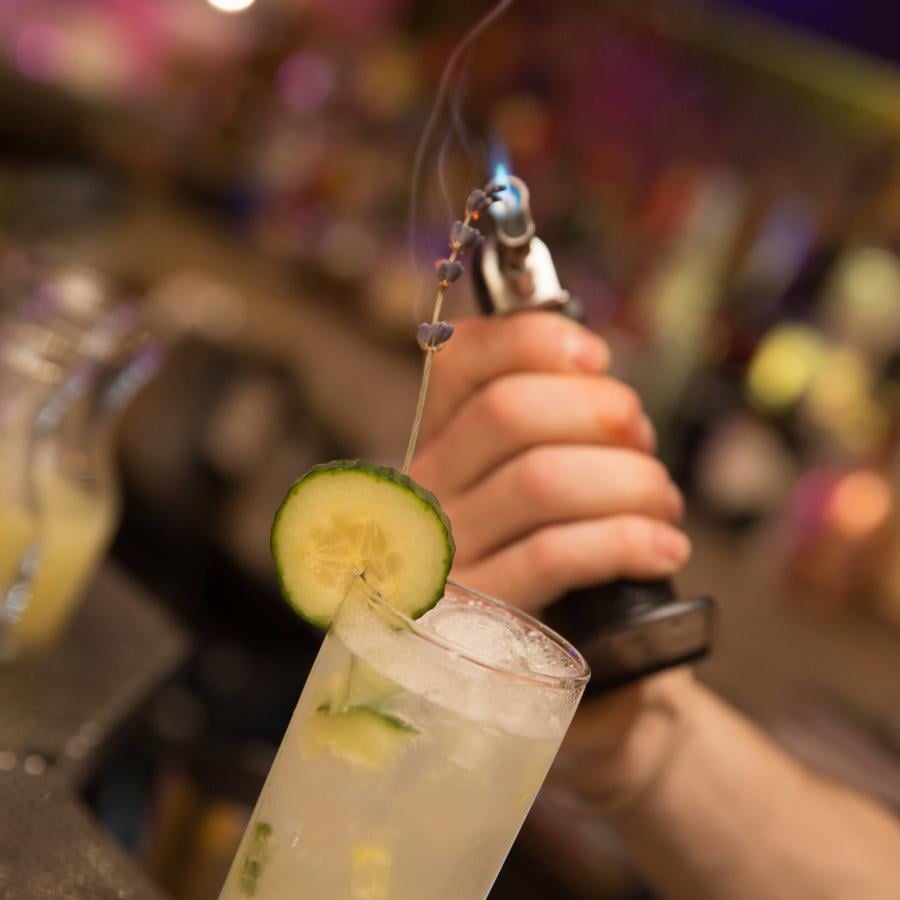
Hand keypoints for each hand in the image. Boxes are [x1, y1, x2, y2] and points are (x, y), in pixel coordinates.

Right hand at [411, 312, 690, 615]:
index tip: (597, 357)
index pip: (456, 362)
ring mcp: (449, 560)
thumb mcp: (536, 482)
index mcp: (439, 445)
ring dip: (628, 480)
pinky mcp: (484, 620)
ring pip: (541, 481)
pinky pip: (556, 557)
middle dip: (600, 412)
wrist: (543, 674)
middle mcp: (429, 497)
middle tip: (642, 439)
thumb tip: (593, 366)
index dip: (532, 340)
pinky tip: (664, 549)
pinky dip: (626, 542)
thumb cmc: (552, 559)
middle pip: (508, 413)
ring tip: (663, 502)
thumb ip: (552, 422)